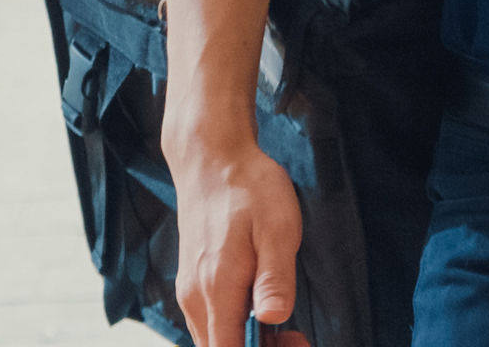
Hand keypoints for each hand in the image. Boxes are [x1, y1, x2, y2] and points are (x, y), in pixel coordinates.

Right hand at [168, 133, 306, 346]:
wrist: (214, 161)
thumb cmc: (251, 190)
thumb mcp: (277, 229)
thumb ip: (275, 277)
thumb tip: (275, 319)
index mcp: (216, 290)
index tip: (293, 341)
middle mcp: (195, 298)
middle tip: (298, 336)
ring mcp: (191, 292)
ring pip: (215, 340)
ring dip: (249, 343)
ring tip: (287, 327)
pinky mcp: (194, 284)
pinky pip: (212, 323)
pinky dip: (237, 329)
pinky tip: (263, 310)